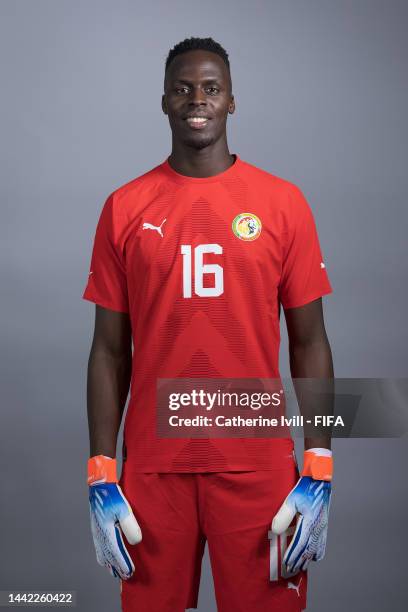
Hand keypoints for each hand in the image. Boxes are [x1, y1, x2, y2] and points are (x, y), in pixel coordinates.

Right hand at [88, 455, 141, 579]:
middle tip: (126, 578)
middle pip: (108, 558)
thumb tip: (136, 543)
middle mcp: (100, 535)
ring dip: (110, 564)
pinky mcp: (96, 529)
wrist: (99, 486)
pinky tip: (106, 558)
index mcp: (107, 532)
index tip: (131, 574)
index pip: (116, 554)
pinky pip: (99, 549)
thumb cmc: (112, 496)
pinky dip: (104, 557)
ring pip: (102, 555)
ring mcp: (97, 533)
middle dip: (117, 568)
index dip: (123, 565)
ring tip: (116, 572)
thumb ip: (130, 527)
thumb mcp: (124, 510)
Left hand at [271, 448, 331, 573]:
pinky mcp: (324, 524)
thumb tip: (275, 531)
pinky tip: (314, 556)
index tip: (286, 563)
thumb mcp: (291, 499)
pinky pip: (323, 543)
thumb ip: (283, 516)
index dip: (292, 555)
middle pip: (308, 550)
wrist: (321, 479)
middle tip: (291, 569)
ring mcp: (323, 526)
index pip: (299, 544)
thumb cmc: (305, 488)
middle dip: (299, 560)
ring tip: (301, 566)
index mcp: (309, 522)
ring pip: (316, 549)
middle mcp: (318, 527)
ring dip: (308, 559)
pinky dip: (318, 552)